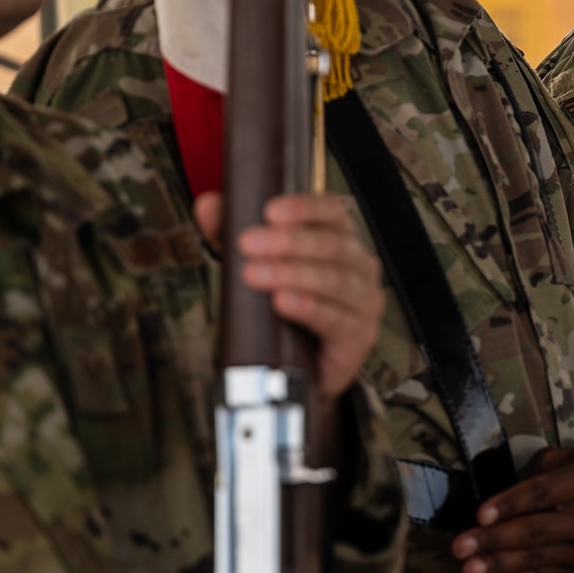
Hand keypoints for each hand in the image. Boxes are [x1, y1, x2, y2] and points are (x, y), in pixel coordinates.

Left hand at [195, 193, 382, 398]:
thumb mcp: (257, 262)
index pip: (333, 212)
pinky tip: (283, 302)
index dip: (305, 208)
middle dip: (288, 242)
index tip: (270, 212)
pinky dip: (309, 308)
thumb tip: (209, 206)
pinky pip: (337, 319)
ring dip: (293, 274)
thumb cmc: (287, 308)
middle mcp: (359, 266)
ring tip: (256, 275)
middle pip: (332, 245)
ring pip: (335, 280)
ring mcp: (364, 302)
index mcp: (341, 239)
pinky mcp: (359, 337)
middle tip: (248, 244)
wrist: (302, 366)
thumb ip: (232, 231)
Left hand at [451, 443, 573, 572]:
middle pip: (538, 531)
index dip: (512, 504)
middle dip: (495, 541)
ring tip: (468, 569)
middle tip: (460, 546)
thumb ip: (540, 468)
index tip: (480, 514)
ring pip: (541, 559)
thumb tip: (507, 493)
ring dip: (501, 566)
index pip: (544, 493)